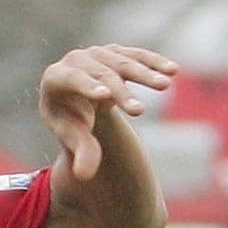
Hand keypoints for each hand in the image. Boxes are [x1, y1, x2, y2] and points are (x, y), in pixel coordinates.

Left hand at [38, 44, 176, 181]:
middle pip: (101, 74)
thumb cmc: (71, 122)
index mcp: (55, 78)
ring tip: (165, 85)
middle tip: (139, 111)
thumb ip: (81, 153)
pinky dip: (154, 63)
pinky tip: (173, 70)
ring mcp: (98, 54)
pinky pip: (137, 56)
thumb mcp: (73, 137)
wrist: (76, 100)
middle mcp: (75, 60)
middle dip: (121, 92)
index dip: (86, 86)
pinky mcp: (117, 53)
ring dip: (145, 74)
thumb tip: (84, 175)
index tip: (104, 96)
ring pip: (123, 62)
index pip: (71, 79)